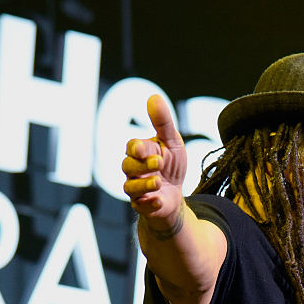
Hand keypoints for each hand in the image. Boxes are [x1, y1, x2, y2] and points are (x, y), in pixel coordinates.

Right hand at [122, 95, 187, 224]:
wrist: (175, 195)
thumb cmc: (171, 165)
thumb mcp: (172, 142)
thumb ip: (163, 122)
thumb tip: (154, 97)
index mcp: (139, 153)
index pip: (132, 147)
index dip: (137, 148)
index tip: (145, 148)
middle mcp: (132, 171)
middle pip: (128, 166)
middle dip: (142, 164)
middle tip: (158, 162)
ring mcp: (135, 190)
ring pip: (130, 187)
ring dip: (145, 184)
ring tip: (159, 181)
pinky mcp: (142, 207)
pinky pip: (140, 207)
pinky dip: (150, 203)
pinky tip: (159, 200)